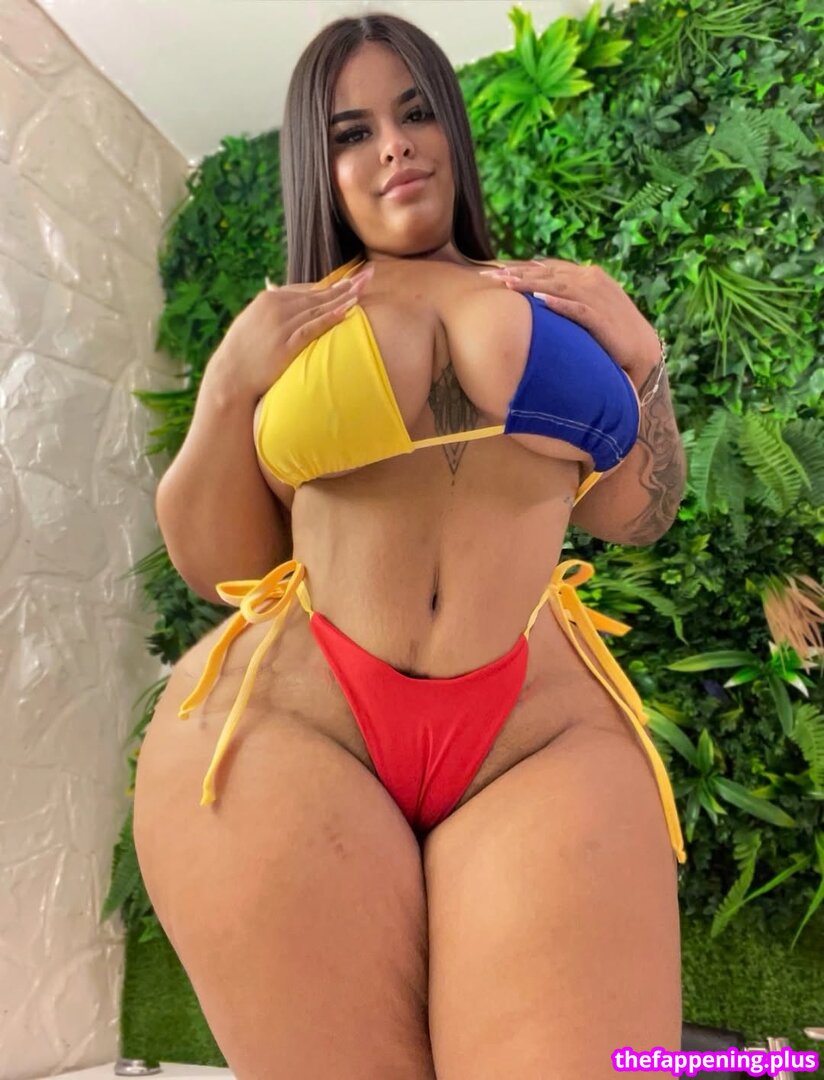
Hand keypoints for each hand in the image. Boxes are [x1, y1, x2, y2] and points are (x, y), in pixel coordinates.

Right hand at [215, 264, 373, 398]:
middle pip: (317, 295)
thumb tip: (274, 288)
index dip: (331, 285)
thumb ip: (268, 306)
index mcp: (269, 299)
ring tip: (363, 291)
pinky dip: (330, 318)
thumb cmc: (242, 351)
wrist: (230, 375)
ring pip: (318, 308)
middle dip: (344, 285)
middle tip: (368, 276)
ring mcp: (281, 325)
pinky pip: (312, 328)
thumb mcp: (252, 320)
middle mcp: (276, 307)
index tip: (351, 279)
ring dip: (343, 299)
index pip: (306, 290)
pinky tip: (347, 311)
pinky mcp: (285, 344)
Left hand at [481, 257, 661, 383]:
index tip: (492, 271)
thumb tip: (535, 298)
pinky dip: (561, 304)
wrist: (642, 351)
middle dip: (515, 273)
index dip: (518, 268)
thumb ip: (564, 298)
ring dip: (531, 283)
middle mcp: (590, 280)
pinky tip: (541, 301)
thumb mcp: (585, 309)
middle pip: (546, 272)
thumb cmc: (610, 333)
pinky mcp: (602, 317)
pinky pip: (578, 309)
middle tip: (487, 276)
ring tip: (506, 284)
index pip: (545, 267)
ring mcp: (597, 297)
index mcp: (585, 275)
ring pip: (557, 286)